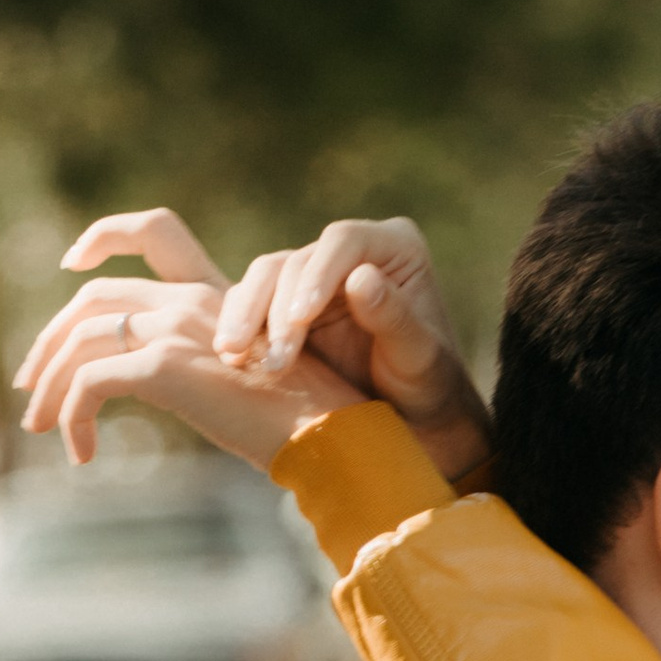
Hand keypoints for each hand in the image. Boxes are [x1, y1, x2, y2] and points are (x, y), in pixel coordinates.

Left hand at [10, 204, 356, 471]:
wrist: (333, 435)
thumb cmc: (305, 420)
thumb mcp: (248, 378)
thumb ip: (205, 366)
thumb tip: (162, 387)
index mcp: (215, 293)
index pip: (153, 234)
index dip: (102, 239)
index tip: (71, 266)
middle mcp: (191, 300)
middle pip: (93, 298)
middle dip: (50, 341)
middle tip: (31, 387)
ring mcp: (176, 328)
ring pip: (80, 341)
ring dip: (50, 386)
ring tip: (43, 428)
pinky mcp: (164, 366)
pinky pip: (89, 384)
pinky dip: (73, 417)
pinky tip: (83, 453)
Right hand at [212, 219, 492, 483]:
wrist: (414, 418)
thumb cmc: (428, 386)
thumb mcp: (419, 359)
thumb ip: (394, 319)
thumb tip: (361, 277)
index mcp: (394, 247)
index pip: (344, 242)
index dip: (317, 275)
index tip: (301, 318)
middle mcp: (351, 251)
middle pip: (296, 261)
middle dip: (274, 307)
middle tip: (270, 358)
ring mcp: (316, 275)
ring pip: (266, 278)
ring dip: (246, 317)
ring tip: (235, 356)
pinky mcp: (287, 302)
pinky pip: (253, 303)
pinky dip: (240, 328)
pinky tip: (232, 358)